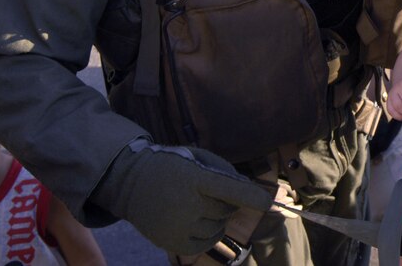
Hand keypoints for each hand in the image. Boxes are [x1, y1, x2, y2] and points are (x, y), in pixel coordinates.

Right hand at [91, 139, 271, 254]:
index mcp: (195, 178)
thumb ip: (225, 171)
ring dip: (217, 217)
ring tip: (198, 204)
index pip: (230, 189)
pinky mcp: (173, 243)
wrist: (132, 183)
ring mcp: (179, 226)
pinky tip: (196, 220)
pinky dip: (209, 233)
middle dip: (227, 201)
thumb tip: (250, 190)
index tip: (268, 202)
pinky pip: (206, 243)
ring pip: (219, 227)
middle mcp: (187, 204)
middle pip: (227, 209)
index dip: (252, 197)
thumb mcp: (197, 157)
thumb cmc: (173, 165)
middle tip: (208, 191)